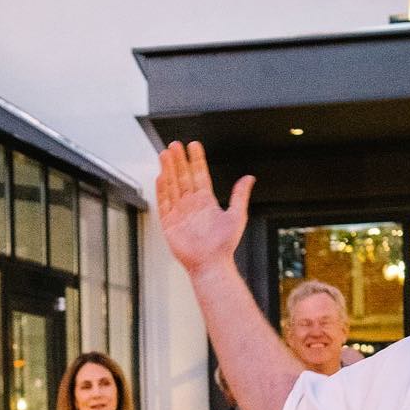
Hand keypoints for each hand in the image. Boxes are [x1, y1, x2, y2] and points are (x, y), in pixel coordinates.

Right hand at [155, 141, 254, 275]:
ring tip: (166, 154)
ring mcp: (180, 213)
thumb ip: (240, 195)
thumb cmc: (224, 245)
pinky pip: (164, 203)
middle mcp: (192, 205)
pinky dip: (162, 190)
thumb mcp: (237, 215)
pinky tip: (161, 177)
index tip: (193, 146)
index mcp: (207, 202)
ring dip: (169, 170)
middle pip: (183, 177)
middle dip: (179, 161)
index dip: (196, 160)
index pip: (200, 175)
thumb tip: (249, 178)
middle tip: (176, 145)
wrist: (211, 264)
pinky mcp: (170, 223)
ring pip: (172, 186)